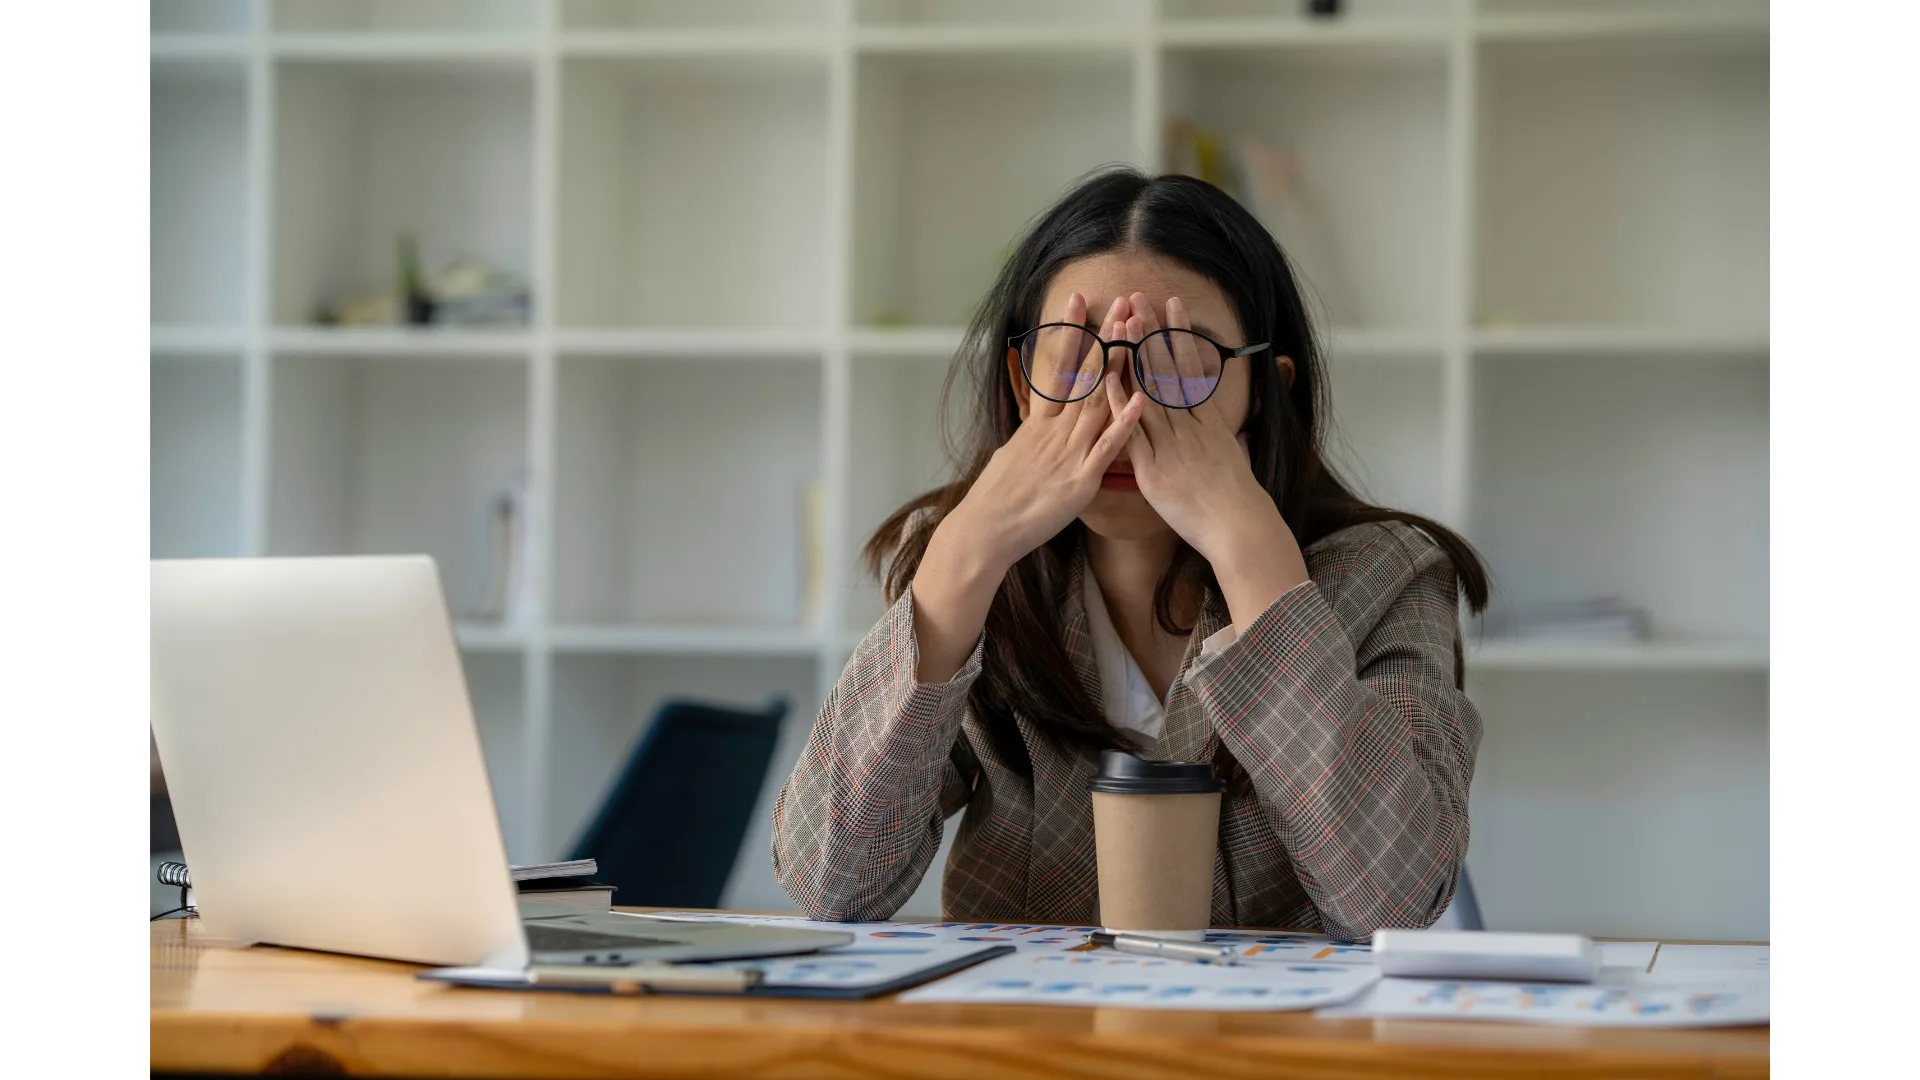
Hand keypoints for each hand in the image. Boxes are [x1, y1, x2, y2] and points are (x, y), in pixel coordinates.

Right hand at [945, 292, 1148, 572]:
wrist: (986, 530)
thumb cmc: (998, 497)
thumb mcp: (1013, 454)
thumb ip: (1033, 434)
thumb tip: (1037, 422)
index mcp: (1040, 423)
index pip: (1057, 366)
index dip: (1069, 332)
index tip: (1079, 299)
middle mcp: (1055, 430)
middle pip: (1084, 375)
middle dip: (1104, 337)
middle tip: (1120, 302)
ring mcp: (1069, 452)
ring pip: (1098, 401)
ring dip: (1119, 365)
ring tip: (1135, 332)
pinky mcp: (1080, 480)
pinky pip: (1107, 448)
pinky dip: (1124, 423)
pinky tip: (1141, 398)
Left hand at [1116, 293, 1308, 628]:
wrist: (1239, 529)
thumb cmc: (1239, 501)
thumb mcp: (1236, 459)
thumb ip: (1226, 440)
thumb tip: (1230, 431)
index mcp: (1209, 422)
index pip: (1191, 368)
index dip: (1179, 335)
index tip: (1171, 306)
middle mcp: (1190, 427)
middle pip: (1168, 370)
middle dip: (1152, 333)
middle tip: (1139, 298)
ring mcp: (1171, 445)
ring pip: (1149, 391)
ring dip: (1135, 355)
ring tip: (1123, 323)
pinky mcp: (1154, 469)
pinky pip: (1133, 431)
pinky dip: (1120, 404)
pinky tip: (1107, 378)